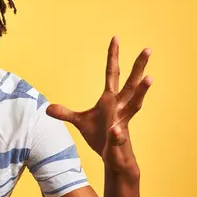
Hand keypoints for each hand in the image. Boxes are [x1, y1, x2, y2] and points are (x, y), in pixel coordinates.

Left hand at [46, 37, 151, 174]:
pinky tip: (115, 132)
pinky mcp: (120, 139)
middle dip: (138, 66)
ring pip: (135, 104)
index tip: (115, 38)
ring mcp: (122, 122)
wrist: (112, 157)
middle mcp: (120, 107)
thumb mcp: (80, 122)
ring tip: (149, 78)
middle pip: (130, 83)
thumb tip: (48, 108)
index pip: (112, 73)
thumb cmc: (100, 136)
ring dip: (141, 92)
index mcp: (110, 99)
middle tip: (148, 49)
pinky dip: (116, 135)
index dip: (113, 57)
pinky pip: (118, 136)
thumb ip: (66, 113)